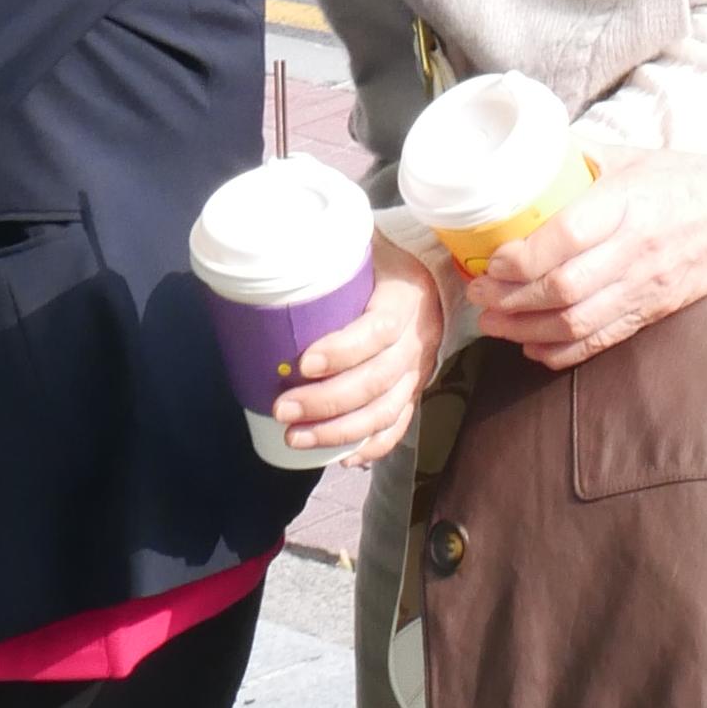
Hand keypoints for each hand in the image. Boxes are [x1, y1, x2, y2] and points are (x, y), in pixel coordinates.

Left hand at [276, 230, 446, 468]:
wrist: (431, 277)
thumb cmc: (383, 262)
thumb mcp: (363, 249)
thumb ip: (328, 257)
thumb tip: (275, 262)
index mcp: (403, 300)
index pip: (378, 331)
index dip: (342, 351)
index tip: (303, 364)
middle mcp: (416, 340)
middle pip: (377, 380)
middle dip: (327, 401)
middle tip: (283, 409)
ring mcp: (418, 371)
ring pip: (384, 411)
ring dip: (340, 432)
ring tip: (296, 437)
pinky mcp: (415, 392)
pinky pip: (398, 426)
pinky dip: (372, 447)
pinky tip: (342, 458)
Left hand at [472, 150, 706, 369]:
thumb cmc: (679, 178)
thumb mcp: (627, 155)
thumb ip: (574, 158)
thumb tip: (517, 157)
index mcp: (626, 203)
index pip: (566, 238)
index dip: (521, 257)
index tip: (491, 260)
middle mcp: (634, 250)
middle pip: (564, 289)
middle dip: (511, 298)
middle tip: (478, 295)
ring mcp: (644, 287)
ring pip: (576, 323)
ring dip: (525, 328)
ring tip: (492, 323)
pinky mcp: (651, 312)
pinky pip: (599, 341)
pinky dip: (559, 351)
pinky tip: (530, 344)